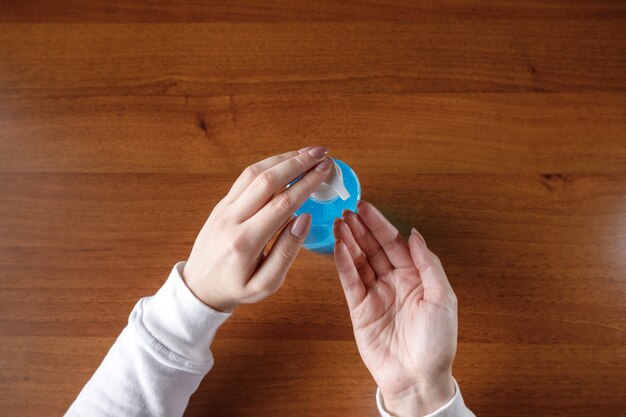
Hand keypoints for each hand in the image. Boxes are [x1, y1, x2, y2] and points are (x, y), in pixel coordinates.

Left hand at [182, 146, 332, 311]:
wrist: (199, 287)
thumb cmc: (236, 288)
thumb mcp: (266, 284)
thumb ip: (287, 252)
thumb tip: (305, 218)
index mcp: (245, 242)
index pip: (282, 203)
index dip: (306, 183)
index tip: (325, 170)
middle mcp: (232, 219)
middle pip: (267, 180)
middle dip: (298, 163)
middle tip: (322, 153)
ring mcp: (224, 208)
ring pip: (254, 172)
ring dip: (283, 158)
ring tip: (308, 153)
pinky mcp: (222, 204)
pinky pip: (245, 178)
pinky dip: (267, 164)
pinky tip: (285, 161)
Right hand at [333, 201, 457, 416]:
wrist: (418, 378)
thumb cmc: (437, 342)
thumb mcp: (442, 298)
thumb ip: (428, 264)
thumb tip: (415, 234)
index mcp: (416, 277)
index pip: (395, 243)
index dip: (380, 225)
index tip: (365, 208)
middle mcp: (394, 282)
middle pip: (374, 248)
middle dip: (360, 229)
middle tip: (346, 211)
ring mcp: (375, 294)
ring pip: (359, 261)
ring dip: (349, 241)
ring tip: (338, 224)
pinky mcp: (360, 309)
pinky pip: (350, 281)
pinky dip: (343, 263)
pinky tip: (338, 247)